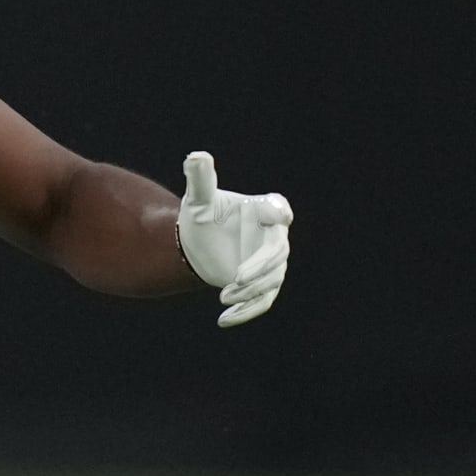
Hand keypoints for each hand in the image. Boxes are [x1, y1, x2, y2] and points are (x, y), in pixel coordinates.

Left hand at [176, 151, 293, 327]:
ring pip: (272, 281)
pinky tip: (224, 319)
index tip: (279, 215)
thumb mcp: (199, 199)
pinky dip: (246, 312)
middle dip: (261, 267)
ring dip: (252, 291)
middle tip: (238, 277)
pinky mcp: (262, 285)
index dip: (278, 212)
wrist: (197, 242)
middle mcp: (274, 236)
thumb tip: (196, 156)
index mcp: (264, 209)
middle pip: (278, 253)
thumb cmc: (203, 215)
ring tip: (225, 295)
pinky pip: (262, 301)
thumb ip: (200, 179)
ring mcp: (272, 263)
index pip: (276, 208)